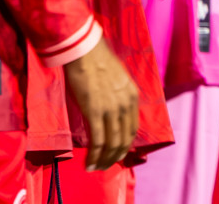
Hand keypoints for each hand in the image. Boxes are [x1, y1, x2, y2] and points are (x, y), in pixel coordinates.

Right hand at [63, 38, 139, 170]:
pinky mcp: (94, 112)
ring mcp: (111, 109)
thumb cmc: (98, 61)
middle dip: (115, 157)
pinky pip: (97, 141)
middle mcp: (126, 105)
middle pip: (124, 140)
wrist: (85, 51)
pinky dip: (93, 156)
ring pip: (112, 144)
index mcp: (133, 96)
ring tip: (96, 168)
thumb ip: (118, 97)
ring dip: (104, 160)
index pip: (133, 129)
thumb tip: (112, 113)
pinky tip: (88, 164)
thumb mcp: (118, 80)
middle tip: (105, 165)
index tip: (116, 153)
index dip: (125, 145)